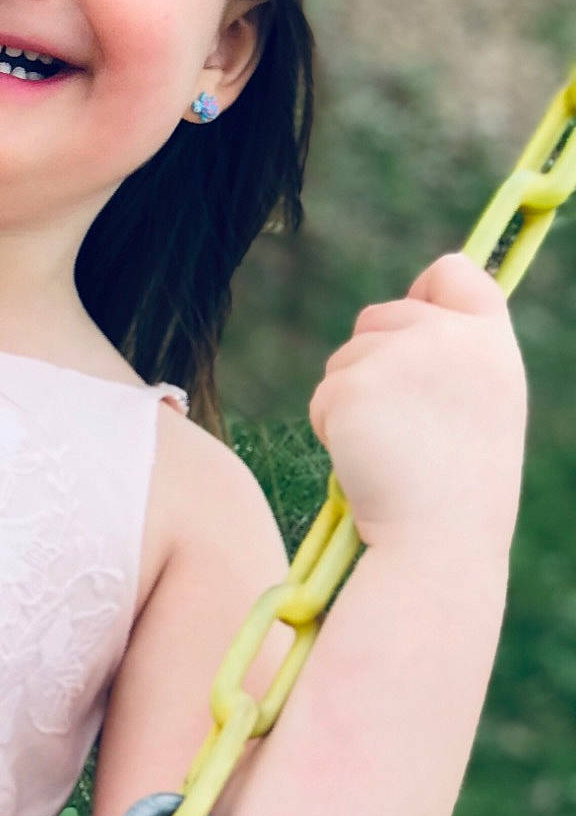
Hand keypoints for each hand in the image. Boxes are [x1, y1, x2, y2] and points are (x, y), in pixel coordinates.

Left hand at [308, 253, 526, 553]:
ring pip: (345, 357)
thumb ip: (453, 357)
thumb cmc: (458, 487)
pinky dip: (331, 426)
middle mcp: (451, 338)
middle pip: (380, 315)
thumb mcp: (480, 407)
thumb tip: (400, 317)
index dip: (427, 290)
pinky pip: (323, 394)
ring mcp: (400, 357)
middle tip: (405, 425)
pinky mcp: (353, 384)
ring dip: (352, 398)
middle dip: (373, 360)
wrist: (436, 542)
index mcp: (492, 344)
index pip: (457, 273)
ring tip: (391, 448)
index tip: (419, 315)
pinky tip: (365, 458)